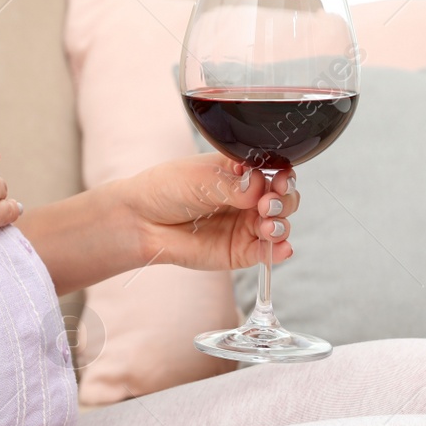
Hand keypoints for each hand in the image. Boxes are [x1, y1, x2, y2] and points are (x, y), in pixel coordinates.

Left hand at [120, 154, 298, 271]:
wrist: (142, 220)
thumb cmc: (167, 189)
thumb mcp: (200, 178)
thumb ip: (233, 185)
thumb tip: (260, 187)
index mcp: (242, 173)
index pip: (276, 172)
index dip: (283, 176)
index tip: (280, 179)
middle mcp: (249, 199)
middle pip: (284, 198)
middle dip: (284, 200)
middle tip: (268, 204)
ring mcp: (246, 226)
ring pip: (279, 225)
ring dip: (281, 224)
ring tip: (267, 226)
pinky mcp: (240, 252)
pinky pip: (266, 253)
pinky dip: (278, 251)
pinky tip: (280, 248)